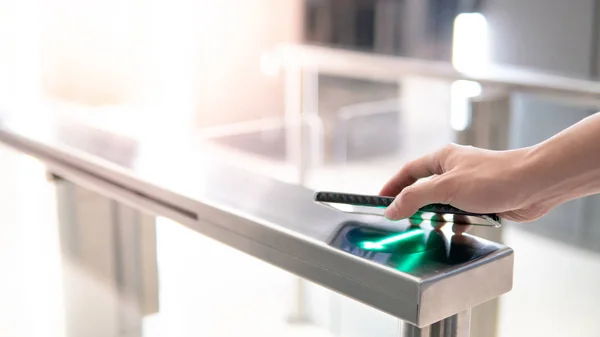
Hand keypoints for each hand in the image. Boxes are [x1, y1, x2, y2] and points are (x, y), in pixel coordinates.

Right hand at [380, 144, 553, 222]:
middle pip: (424, 188)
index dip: (393, 186)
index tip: (380, 200)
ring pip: (444, 203)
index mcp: (442, 158)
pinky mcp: (484, 199)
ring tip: (429, 229)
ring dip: (437, 216)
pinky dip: (457, 223)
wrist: (535, 184)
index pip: (408, 171)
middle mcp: (454, 169)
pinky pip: (462, 213)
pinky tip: (457, 231)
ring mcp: (469, 184)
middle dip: (414, 205)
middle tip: (403, 219)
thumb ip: (415, 198)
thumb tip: (391, 208)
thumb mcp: (445, 188)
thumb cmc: (494, 177)